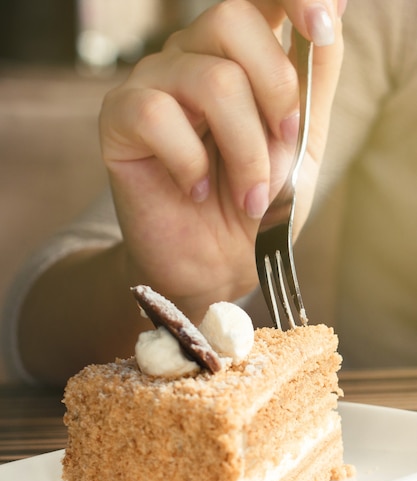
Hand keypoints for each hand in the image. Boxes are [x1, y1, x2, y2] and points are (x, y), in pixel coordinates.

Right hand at [99, 0, 343, 321]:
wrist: (216, 264)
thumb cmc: (256, 203)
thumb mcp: (301, 142)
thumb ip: (313, 80)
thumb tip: (334, 11)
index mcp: (236, 57)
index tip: (323, 24)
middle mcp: (190, 57)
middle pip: (231, 20)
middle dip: (274, 92)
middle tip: (284, 146)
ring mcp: (151, 84)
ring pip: (209, 80)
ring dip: (244, 150)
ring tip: (249, 195)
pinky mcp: (119, 118)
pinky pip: (157, 115)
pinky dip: (188, 162)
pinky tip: (192, 190)